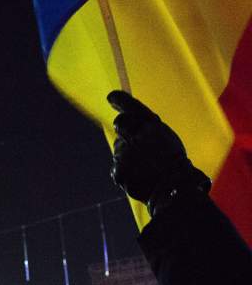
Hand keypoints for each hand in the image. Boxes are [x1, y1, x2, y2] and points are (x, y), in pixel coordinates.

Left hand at [108, 91, 209, 213]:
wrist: (173, 188)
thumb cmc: (173, 160)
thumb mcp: (165, 136)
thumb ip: (146, 126)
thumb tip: (124, 117)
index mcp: (152, 126)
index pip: (131, 108)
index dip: (120, 100)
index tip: (112, 97)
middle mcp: (136, 137)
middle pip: (120, 123)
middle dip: (125, 127)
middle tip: (136, 137)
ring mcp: (124, 155)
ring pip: (119, 146)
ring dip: (127, 151)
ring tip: (145, 163)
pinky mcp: (118, 170)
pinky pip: (116, 164)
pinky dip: (125, 168)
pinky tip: (139, 173)